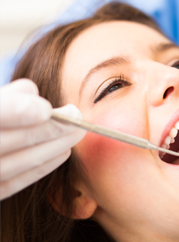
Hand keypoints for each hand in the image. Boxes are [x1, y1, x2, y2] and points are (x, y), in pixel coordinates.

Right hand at [0, 79, 85, 200]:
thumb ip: (4, 99)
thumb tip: (33, 90)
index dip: (19, 111)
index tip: (47, 109)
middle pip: (9, 140)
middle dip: (49, 128)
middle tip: (77, 117)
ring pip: (15, 163)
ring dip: (52, 148)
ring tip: (76, 133)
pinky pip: (11, 183)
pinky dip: (40, 168)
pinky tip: (62, 154)